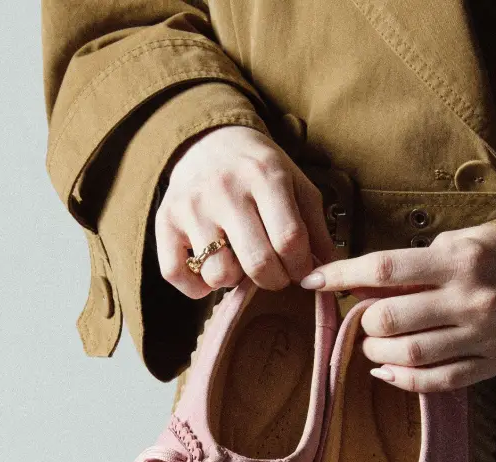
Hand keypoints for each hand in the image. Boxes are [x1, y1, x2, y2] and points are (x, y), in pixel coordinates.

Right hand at [155, 125, 336, 297]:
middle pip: (258, 262)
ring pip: (219, 273)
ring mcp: (192, 206)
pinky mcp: (165, 221)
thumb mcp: (296, 186)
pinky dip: (196, 287)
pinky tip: (210, 274)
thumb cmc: (259, 170)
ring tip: (239, 263)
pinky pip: (176, 274)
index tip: (300, 271)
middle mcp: (225, 190)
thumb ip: (316, 229)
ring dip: (234, 281)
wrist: (208, 140)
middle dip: (274, 281)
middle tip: (275, 275)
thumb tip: (330, 275)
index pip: (290, 240)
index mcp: (265, 176)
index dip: (300, 267)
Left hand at [299, 224, 495, 391]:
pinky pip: (437, 382)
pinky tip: (387, 371)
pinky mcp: (491, 363)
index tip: (313, 281)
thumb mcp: (456, 244)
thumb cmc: (495, 257)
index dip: (342, 275)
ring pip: (411, 354)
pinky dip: (403, 380)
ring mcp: (482, 335)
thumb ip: (410, 265)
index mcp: (458, 260)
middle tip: (366, 319)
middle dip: (366, 322)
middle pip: (392, 319)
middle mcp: (470, 298)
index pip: (385, 268)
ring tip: (376, 346)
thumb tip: (357, 284)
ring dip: (379, 353)